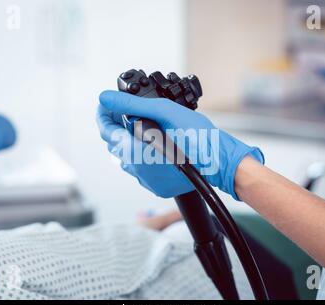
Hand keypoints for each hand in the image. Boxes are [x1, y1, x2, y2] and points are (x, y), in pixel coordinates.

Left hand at [97, 90, 263, 199]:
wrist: (220, 161)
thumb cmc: (197, 137)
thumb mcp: (164, 112)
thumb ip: (131, 105)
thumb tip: (106, 98)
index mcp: (134, 152)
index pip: (106, 131)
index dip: (103, 114)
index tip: (107, 104)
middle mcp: (137, 169)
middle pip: (117, 144)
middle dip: (118, 126)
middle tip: (128, 111)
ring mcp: (148, 180)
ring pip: (129, 157)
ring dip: (131, 141)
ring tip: (145, 125)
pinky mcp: (158, 186)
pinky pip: (142, 169)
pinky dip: (144, 154)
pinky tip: (157, 144)